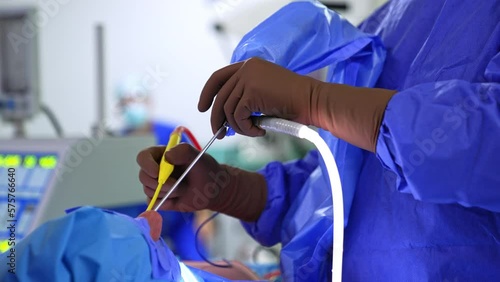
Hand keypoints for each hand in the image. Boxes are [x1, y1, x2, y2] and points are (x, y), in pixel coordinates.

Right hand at [137, 143, 266, 221]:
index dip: (147, 165)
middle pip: (143, 176)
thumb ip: (184, 151)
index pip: (143, 157)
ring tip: (183, 189)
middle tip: (178, 184)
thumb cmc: (206, 170)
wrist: (213, 190)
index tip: (158, 172)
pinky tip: (178, 198)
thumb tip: (167, 156)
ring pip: (148, 190)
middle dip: (161, 183)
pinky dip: (165, 202)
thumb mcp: (198, 157)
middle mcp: (156, 169)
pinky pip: (153, 203)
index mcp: (161, 154)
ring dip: (167, 192)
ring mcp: (156, 184)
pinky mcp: (160, 199)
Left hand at [198, 57, 319, 136]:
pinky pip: (238, 117)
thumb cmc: (294, 102)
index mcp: (249, 65)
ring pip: (228, 110)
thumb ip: (246, 96)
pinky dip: (247, 129)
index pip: (219, 78)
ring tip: (254, 131)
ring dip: (239, 127)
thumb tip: (224, 117)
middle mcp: (246, 68)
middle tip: (220, 134)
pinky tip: (260, 130)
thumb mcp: (265, 93)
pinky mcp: (252, 92)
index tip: (202, 108)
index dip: (207, 93)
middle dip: (217, 118)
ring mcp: (248, 78)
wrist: (312, 101)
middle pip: (219, 96)